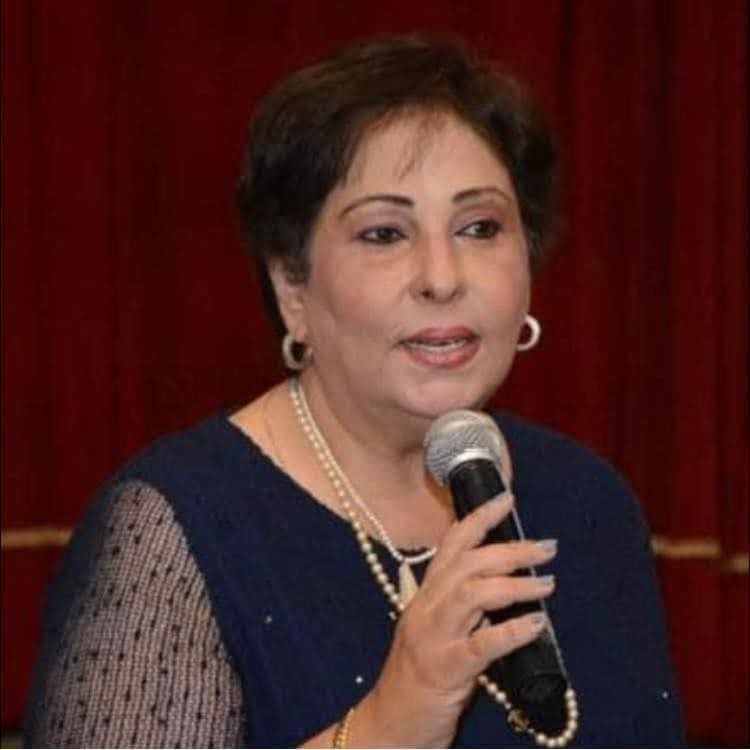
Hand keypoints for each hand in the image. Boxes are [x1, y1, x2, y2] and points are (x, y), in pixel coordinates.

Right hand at [358, 494, 556, 746]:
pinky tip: (536, 624)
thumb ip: (463, 609)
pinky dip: (511, 630)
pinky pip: (481, 645)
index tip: (507, 498)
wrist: (387, 725)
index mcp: (425, 596)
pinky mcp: (443, 670)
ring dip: (514, 583)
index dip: (478, 517)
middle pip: (467, 563)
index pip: (451, 543)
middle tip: (546, 548)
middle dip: (509, 549)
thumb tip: (507, 589)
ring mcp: (432, 638)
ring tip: (547, 583)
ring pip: (472, 593)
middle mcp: (426, 608)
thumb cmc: (417, 678)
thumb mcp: (435, 632)